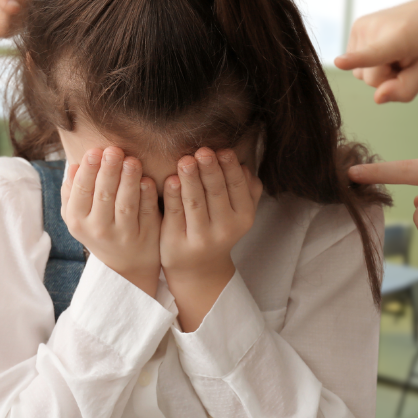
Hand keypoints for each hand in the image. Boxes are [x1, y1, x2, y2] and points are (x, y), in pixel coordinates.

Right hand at [60, 147, 160, 296]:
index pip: (81, 191)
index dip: (88, 170)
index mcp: (78, 220)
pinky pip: (146, 213)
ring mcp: (123, 235)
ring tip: (132, 160)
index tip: (95, 150)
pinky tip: (148, 179)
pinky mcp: (145, 236)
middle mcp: (98, 229)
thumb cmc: (99, 228)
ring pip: (126, 204)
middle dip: (108, 171)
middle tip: (113, 150)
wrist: (125, 264)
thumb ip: (72, 192)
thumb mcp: (79, 216)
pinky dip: (147, 196)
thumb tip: (73, 165)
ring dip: (129, 181)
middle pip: (103, 195)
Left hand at [161, 148, 262, 331]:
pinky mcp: (177, 242)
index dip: (229, 168)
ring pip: (194, 203)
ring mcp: (200, 238)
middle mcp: (225, 229)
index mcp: (244, 216)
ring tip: (185, 160)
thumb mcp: (239, 212)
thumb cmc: (219, 228)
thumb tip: (245, 164)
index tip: (222, 149)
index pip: (237, 187)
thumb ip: (247, 190)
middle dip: (210, 170)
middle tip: (203, 151)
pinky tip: (170, 180)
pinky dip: (172, 196)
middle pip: (216, 193)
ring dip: (190, 179)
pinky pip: (174, 213)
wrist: (200, 268)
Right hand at [333, 0, 417, 103]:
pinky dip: (371, 60)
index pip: (373, 54)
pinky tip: (387, 47)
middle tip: (405, 59)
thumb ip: (404, 90)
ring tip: (397, 52)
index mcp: (398, 38)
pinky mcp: (356, 25)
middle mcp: (375, 27)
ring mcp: (362, 24)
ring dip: (378, 69)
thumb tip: (377, 98)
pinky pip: (357, 61)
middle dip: (386, 77)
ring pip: (359, 72)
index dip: (356, 60)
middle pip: (369, 78)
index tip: (339, 62)